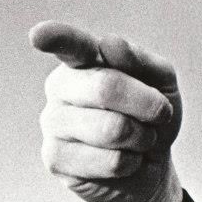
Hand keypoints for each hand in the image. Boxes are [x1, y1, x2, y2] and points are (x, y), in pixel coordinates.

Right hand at [31, 22, 183, 201]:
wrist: (151, 166)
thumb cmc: (152, 117)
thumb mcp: (162, 84)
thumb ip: (140, 60)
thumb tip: (110, 44)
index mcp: (84, 61)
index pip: (70, 45)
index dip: (57, 37)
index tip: (39, 35)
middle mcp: (60, 87)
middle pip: (106, 88)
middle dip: (148, 105)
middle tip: (160, 114)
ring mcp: (53, 123)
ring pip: (112, 129)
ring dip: (143, 137)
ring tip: (138, 138)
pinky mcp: (56, 159)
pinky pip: (112, 161)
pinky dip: (133, 162)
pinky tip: (124, 161)